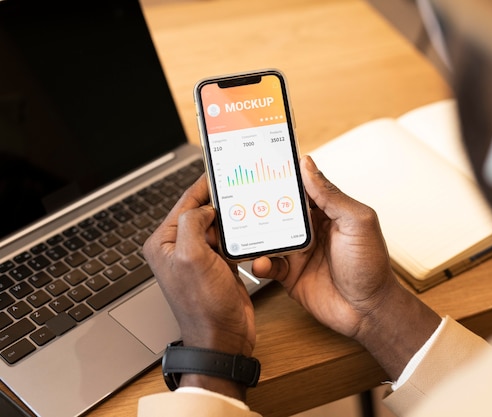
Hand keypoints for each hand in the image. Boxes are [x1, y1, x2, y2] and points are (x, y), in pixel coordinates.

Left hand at [143, 175, 254, 397]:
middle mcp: (179, 249)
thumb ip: (192, 223)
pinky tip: (250, 232)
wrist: (222, 337)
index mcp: (164, 243)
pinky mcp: (217, 267)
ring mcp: (199, 258)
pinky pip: (229, 242)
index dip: (203, 186)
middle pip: (202, 213)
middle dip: (221, 203)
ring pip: (218, 227)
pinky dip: (239, 237)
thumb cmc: (203, 306)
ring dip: (232, 220)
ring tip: (248, 208)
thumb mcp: (191, 257)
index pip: (184, 203)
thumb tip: (204, 208)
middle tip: (239, 188)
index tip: (219, 170)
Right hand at [253, 156, 440, 378]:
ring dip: (257, 233)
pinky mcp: (290, 274)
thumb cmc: (371, 265)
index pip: (301, 187)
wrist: (368, 310)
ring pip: (269, 236)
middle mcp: (311, 228)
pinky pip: (269, 264)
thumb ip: (330, 194)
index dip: (284, 176)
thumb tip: (308, 165)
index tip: (263, 164)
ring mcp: (299, 251)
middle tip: (242, 196)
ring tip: (243, 229)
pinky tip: (261, 262)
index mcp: (328, 210)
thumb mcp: (356, 221)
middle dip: (261, 203)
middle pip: (279, 209)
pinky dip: (261, 262)